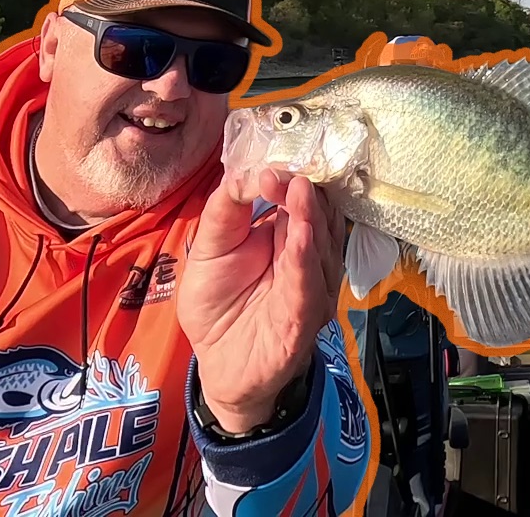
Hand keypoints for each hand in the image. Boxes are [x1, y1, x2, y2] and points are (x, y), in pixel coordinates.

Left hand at [178, 169, 346, 432]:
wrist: (218, 364)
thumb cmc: (217, 303)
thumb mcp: (210, 246)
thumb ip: (227, 207)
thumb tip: (252, 173)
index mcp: (288, 236)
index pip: (300, 200)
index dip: (291, 179)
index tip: (276, 164)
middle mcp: (308, 260)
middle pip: (317, 220)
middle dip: (306, 194)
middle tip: (294, 169)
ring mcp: (310, 290)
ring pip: (318, 250)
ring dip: (310, 220)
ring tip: (300, 191)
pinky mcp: (302, 322)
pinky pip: (306, 289)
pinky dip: (304, 262)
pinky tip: (298, 238)